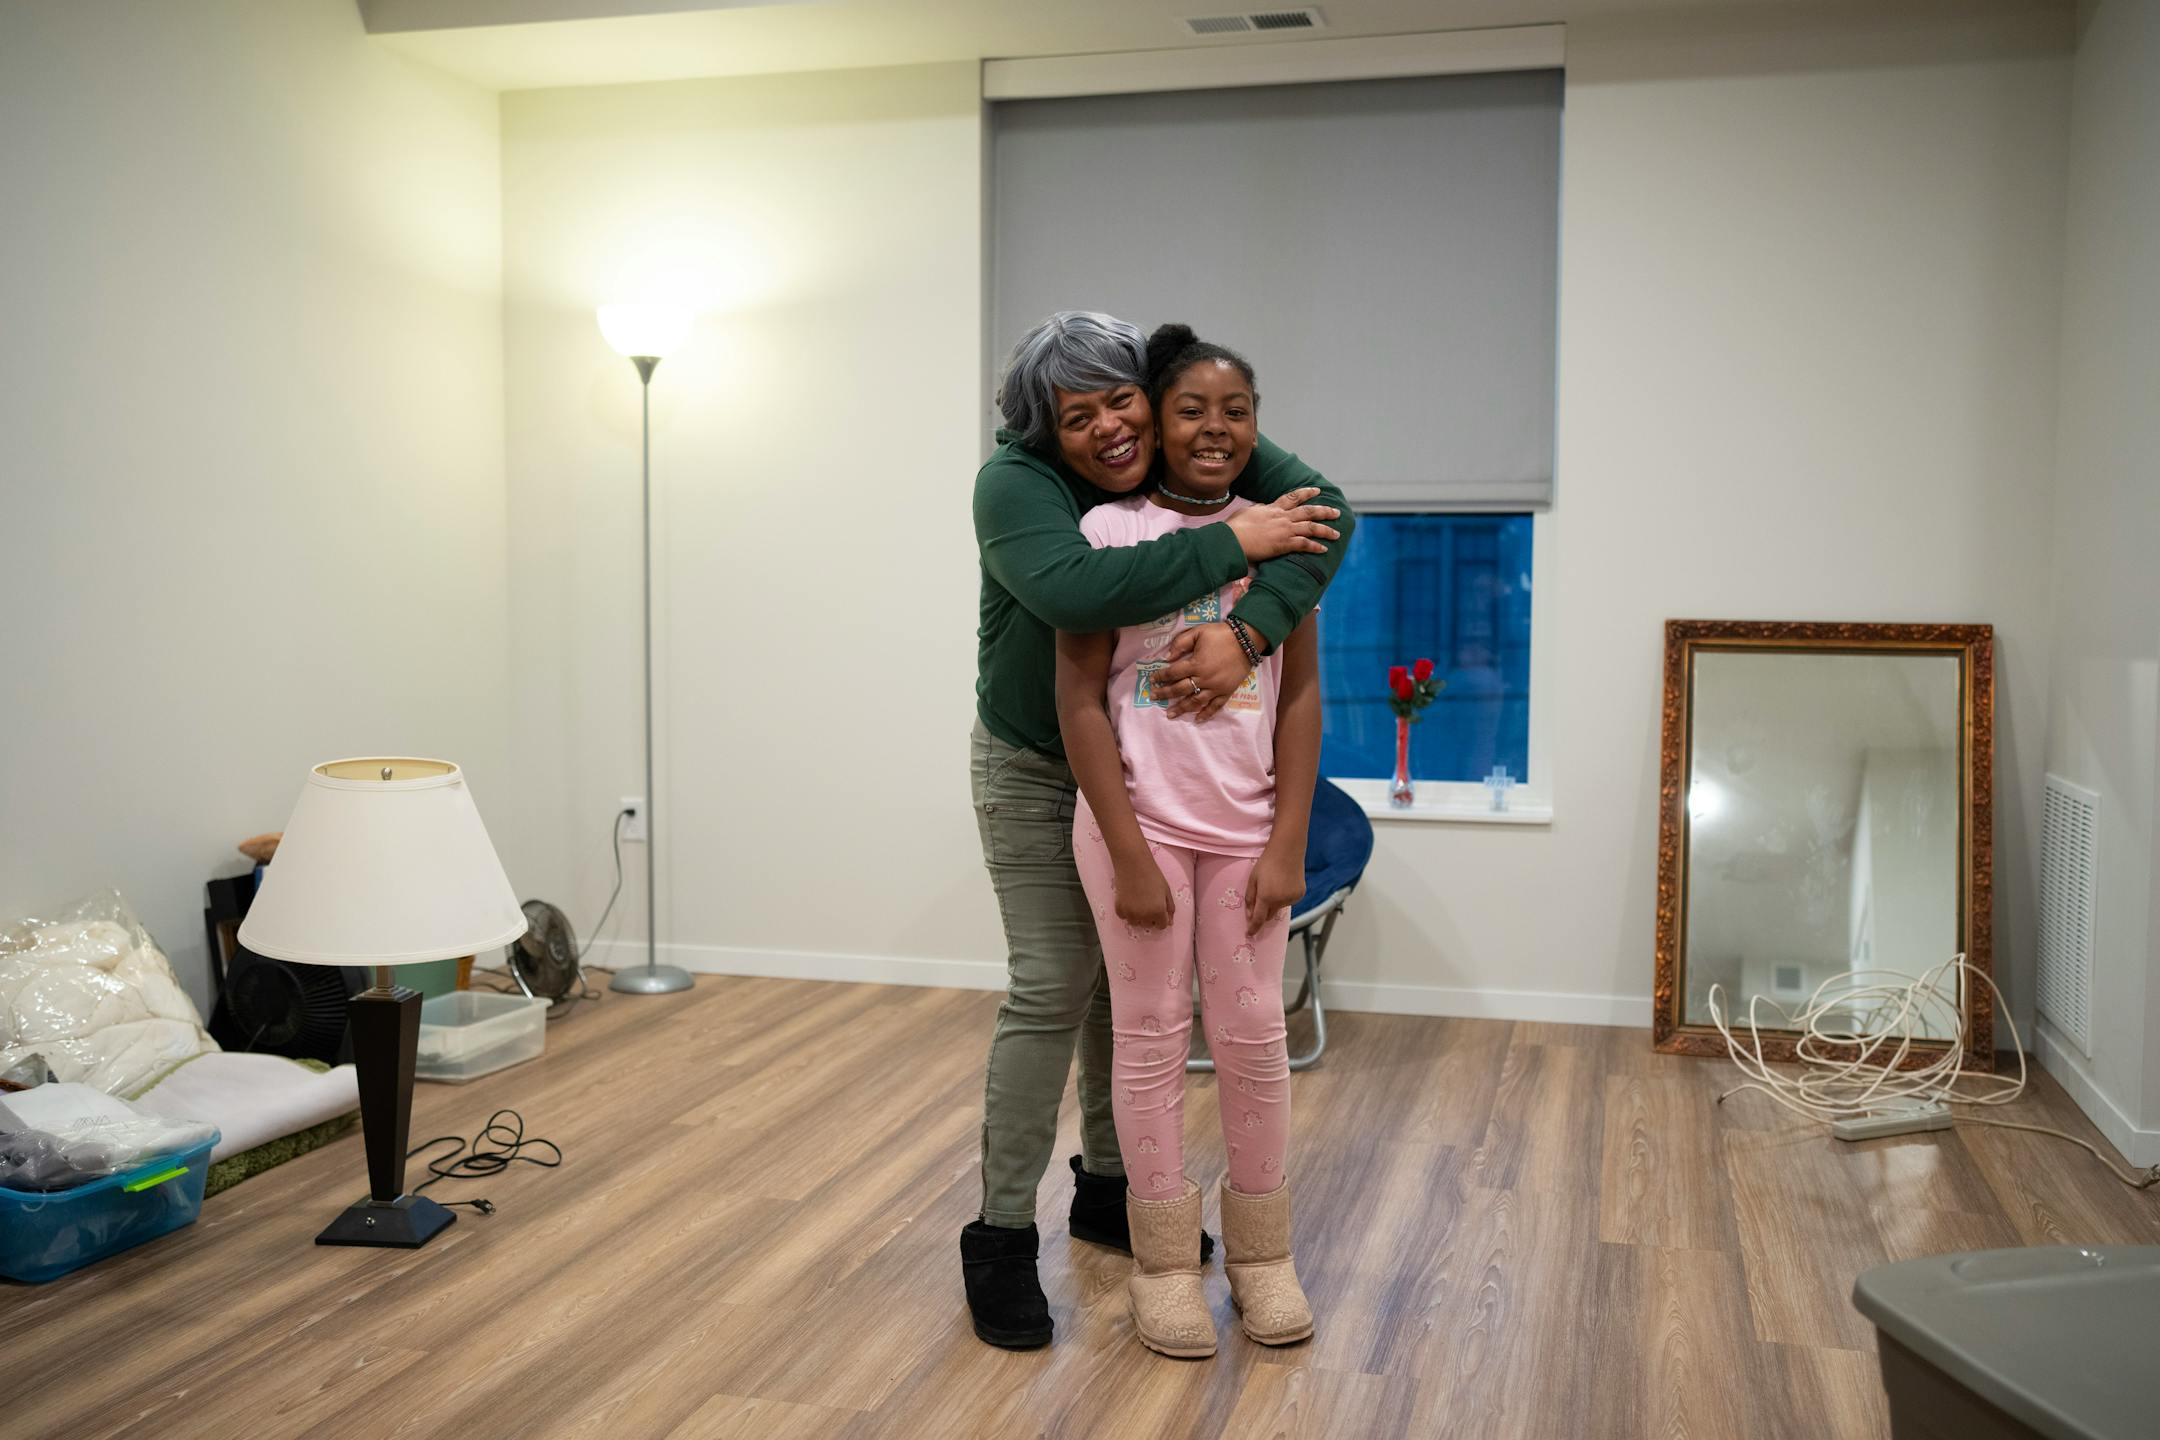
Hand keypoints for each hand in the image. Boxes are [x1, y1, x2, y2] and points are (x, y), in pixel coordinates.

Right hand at [1114, 856, 1175, 930]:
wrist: (1133, 864)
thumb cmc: (1153, 875)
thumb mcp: (1166, 891)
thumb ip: (1169, 908)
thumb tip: (1169, 922)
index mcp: (1158, 912)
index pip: (1161, 926)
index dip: (1162, 919)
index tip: (1159, 910)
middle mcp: (1144, 916)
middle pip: (1148, 925)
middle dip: (1150, 917)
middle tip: (1148, 903)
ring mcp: (1130, 913)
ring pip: (1135, 923)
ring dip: (1138, 916)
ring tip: (1138, 902)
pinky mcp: (1119, 908)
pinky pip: (1124, 916)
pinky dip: (1126, 911)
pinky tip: (1129, 900)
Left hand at [1149, 624, 1247, 719]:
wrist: (1246, 640)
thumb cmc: (1220, 634)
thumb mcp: (1198, 632)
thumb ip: (1181, 643)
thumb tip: (1167, 657)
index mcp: (1196, 664)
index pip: (1172, 673)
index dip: (1161, 677)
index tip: (1152, 680)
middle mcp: (1204, 678)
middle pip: (1180, 690)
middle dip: (1165, 694)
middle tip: (1154, 697)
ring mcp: (1216, 687)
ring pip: (1195, 702)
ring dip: (1181, 709)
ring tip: (1170, 715)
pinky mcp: (1226, 691)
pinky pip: (1215, 706)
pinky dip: (1206, 714)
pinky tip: (1198, 719)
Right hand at [1225, 487, 1339, 562]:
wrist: (1231, 540)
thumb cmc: (1234, 528)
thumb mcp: (1246, 513)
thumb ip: (1257, 510)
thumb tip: (1262, 508)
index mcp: (1272, 509)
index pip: (1292, 497)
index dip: (1306, 493)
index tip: (1317, 491)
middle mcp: (1281, 517)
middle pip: (1308, 511)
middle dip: (1324, 511)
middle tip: (1336, 512)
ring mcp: (1284, 530)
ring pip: (1311, 527)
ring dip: (1325, 530)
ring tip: (1337, 533)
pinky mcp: (1283, 544)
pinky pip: (1304, 544)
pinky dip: (1315, 547)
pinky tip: (1324, 549)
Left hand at [1245, 846, 1302, 935]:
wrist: (1287, 851)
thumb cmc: (1266, 863)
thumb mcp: (1253, 879)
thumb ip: (1250, 899)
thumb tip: (1250, 915)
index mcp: (1266, 897)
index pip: (1259, 919)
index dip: (1253, 928)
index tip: (1250, 934)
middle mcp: (1281, 900)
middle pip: (1269, 915)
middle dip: (1263, 913)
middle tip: (1260, 901)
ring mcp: (1292, 898)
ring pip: (1279, 908)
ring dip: (1274, 903)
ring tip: (1274, 885)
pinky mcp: (1300, 894)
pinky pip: (1288, 902)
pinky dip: (1284, 898)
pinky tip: (1283, 884)